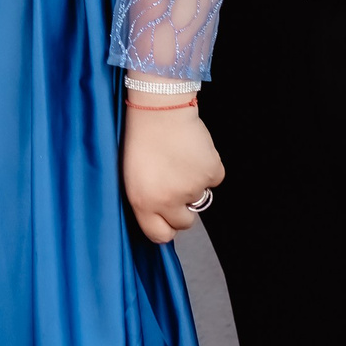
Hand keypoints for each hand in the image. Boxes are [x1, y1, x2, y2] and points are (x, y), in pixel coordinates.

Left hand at [122, 101, 223, 243]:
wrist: (159, 109)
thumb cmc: (141, 138)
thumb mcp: (131, 176)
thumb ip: (145, 201)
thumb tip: (161, 217)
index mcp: (143, 203)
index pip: (160, 236)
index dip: (165, 227)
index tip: (166, 218)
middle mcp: (168, 201)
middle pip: (184, 223)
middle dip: (182, 208)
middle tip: (175, 185)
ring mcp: (192, 188)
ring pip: (200, 198)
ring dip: (193, 184)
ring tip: (180, 160)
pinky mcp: (211, 173)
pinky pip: (214, 180)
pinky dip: (207, 169)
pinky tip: (193, 152)